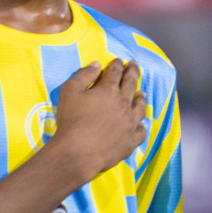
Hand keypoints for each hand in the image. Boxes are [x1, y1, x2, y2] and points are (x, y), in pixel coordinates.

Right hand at [51, 59, 147, 180]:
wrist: (78, 152)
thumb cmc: (71, 120)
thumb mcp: (70, 91)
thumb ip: (84, 75)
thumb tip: (97, 64)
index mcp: (109, 90)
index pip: (115, 72)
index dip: (117, 64)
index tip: (120, 60)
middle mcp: (124, 104)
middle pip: (131, 84)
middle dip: (133, 72)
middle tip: (135, 65)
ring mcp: (131, 123)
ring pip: (140, 107)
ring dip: (141, 98)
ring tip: (142, 93)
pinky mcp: (132, 140)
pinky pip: (141, 130)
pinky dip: (141, 125)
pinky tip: (140, 124)